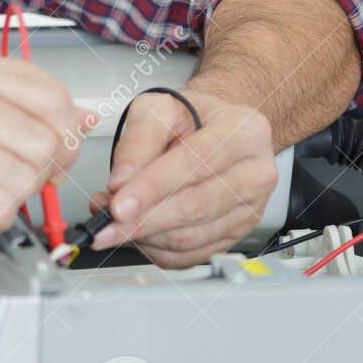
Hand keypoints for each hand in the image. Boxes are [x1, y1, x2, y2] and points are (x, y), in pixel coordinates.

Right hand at [0, 49, 94, 259]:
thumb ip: (31, 112)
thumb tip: (86, 118)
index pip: (51, 94)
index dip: (64, 130)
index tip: (47, 147)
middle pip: (46, 139)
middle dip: (39, 170)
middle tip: (7, 175)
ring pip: (27, 177)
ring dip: (14, 196)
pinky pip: (2, 207)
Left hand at [87, 88, 275, 268]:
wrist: (215, 130)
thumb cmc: (192, 117)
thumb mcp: (159, 107)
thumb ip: (138, 140)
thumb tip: (121, 182)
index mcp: (244, 131)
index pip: (196, 163)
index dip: (153, 188)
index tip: (119, 204)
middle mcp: (255, 172)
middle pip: (196, 206)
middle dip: (144, 220)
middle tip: (107, 224)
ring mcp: (250, 208)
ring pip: (192, 236)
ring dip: (146, 236)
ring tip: (115, 224)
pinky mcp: (236, 234)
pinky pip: (192, 254)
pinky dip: (157, 250)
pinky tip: (138, 234)